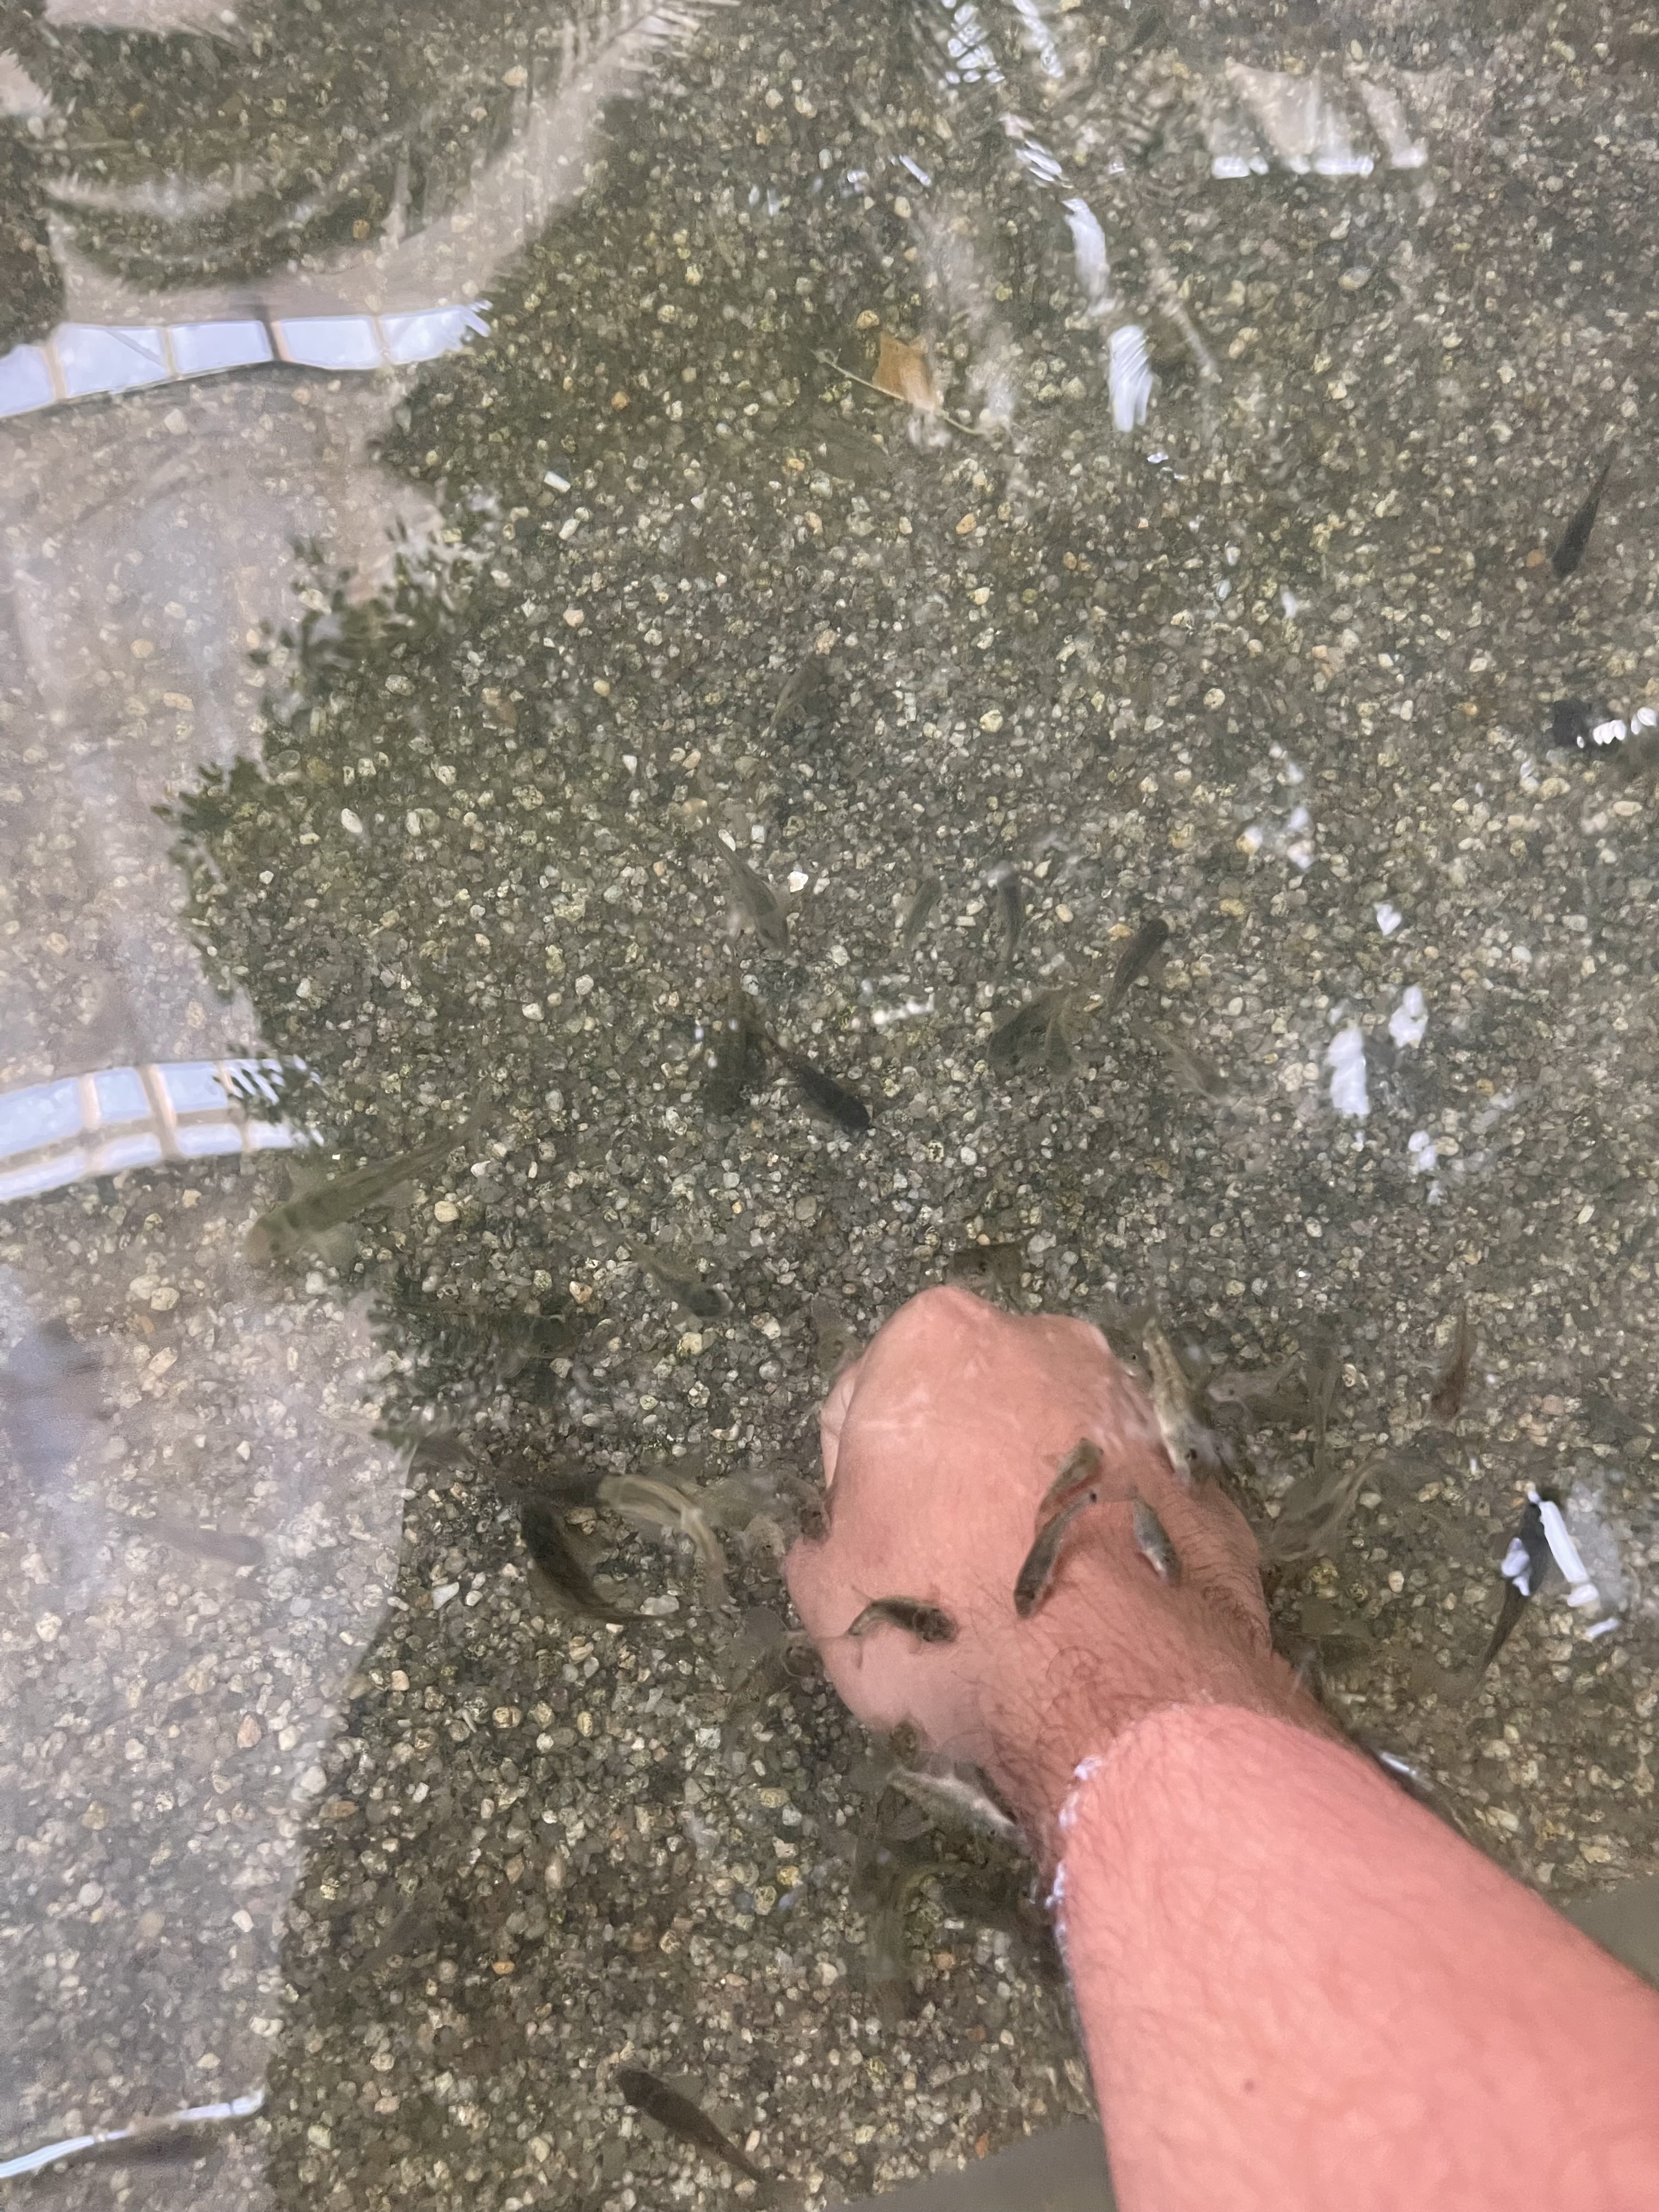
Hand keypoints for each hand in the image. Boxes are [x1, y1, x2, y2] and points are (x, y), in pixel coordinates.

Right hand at [785, 1287, 1330, 1857]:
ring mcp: (1133, 1403)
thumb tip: (836, 1544)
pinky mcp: (1200, 1476)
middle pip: (966, 1409)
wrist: (1118, 1690)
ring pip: (1051, 1446)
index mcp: (934, 1339)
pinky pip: (1121, 1499)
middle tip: (942, 1571)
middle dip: (952, 1473)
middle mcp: (1043, 1342)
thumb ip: (824, 1542)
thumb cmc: (947, 1617)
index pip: (862, 1404)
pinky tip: (1085, 1609)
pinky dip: (1101, 1536)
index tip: (870, 1552)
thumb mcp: (827, 1590)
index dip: (856, 1487)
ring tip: (1019, 1600)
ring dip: (1030, 1500)